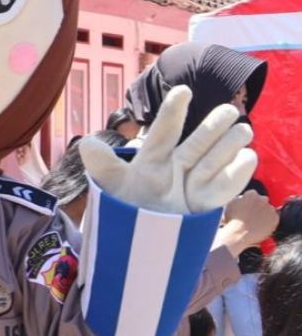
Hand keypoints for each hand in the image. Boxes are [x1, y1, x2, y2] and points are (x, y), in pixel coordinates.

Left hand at [79, 86, 255, 213]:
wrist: (138, 243)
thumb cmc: (124, 208)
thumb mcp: (109, 186)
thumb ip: (102, 164)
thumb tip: (88, 142)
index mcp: (152, 160)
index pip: (163, 132)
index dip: (172, 112)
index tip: (183, 91)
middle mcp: (176, 167)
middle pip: (198, 142)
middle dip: (213, 126)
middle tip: (229, 110)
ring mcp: (195, 184)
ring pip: (216, 158)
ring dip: (229, 145)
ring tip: (242, 129)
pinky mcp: (209, 203)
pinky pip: (226, 186)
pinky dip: (236, 173)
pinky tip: (247, 156)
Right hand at [218, 191, 278, 255]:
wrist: (239, 234)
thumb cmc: (232, 221)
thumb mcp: (230, 205)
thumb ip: (239, 199)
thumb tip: (243, 199)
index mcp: (251, 195)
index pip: (252, 194)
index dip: (249, 201)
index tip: (247, 206)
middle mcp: (263, 199)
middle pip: (262, 200)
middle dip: (258, 206)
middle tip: (251, 214)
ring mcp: (270, 209)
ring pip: (268, 210)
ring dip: (264, 214)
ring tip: (255, 222)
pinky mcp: (275, 219)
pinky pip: (274, 219)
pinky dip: (269, 222)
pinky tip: (260, 226)